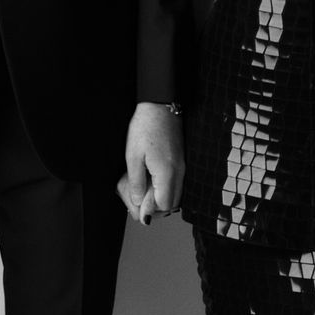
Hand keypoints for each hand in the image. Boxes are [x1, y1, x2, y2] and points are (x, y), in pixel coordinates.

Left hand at [119, 102, 183, 224]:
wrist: (160, 105)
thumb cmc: (145, 127)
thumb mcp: (133, 156)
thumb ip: (136, 183)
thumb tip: (138, 202)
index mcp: (167, 173)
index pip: (163, 205)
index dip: (148, 209)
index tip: (135, 204)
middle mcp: (178, 172)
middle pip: (170, 204)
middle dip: (153, 207)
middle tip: (136, 199)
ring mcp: (182, 166)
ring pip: (173, 194)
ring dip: (158, 197)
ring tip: (140, 189)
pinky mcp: (180, 160)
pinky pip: (174, 183)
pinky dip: (162, 187)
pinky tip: (149, 179)